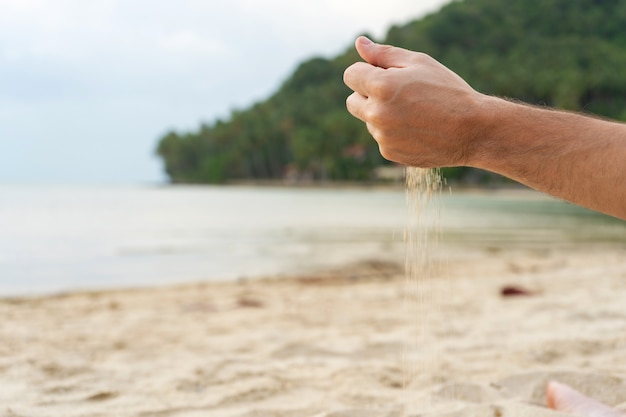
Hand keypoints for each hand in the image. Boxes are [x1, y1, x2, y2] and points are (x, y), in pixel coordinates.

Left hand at [343, 36, 484, 167]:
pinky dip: (393, 132)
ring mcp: (382, 136)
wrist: (472, 130)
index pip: (351, 75)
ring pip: (369, 120)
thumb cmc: (447, 91)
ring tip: (415, 112)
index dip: (366, 72)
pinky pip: (382, 137)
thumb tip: (360, 44)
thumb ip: (384, 54)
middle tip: (398, 93)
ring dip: (382, 114)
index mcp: (381, 87)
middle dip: (368, 94)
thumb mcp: (419, 63)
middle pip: (352, 101)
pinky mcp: (389, 152)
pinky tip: (417, 128)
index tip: (383, 74)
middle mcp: (376, 114)